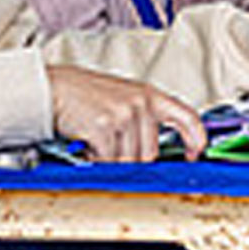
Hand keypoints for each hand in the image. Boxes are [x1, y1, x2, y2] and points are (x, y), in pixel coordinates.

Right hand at [44, 63, 207, 163]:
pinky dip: (97, 161)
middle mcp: (140, 103)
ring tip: (96, 142)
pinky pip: (109, 160)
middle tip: (111, 147)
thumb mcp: (123, 99)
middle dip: (131, 159)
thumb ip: (142, 120)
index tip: (194, 153)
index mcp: (149, 95)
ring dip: (111, 160)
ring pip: (129, 160)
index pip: (186, 116)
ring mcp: (124, 114)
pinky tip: (88, 147)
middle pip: (150, 153)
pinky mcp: (105, 126)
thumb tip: (153, 154)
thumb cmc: (85, 96)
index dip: (195, 137)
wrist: (53, 88)